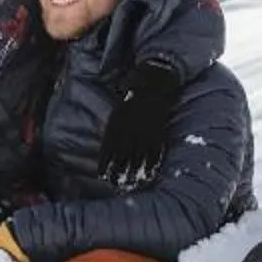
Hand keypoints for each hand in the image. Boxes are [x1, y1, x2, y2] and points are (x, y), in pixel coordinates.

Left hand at [96, 56, 182, 182]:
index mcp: (118, 118)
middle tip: (117, 184)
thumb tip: (108, 138)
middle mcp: (130, 124)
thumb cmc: (136, 89)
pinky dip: (153, 161)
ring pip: (139, 152)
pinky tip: (150, 172)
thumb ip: (115, 121)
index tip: (103, 175)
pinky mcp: (158, 127)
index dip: (106, 161)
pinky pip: (156, 147)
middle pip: (123, 151)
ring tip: (132, 183)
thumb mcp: (120, 104)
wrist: (155, 77)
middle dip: (120, 169)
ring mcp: (145, 126)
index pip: (110, 144)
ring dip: (135, 169)